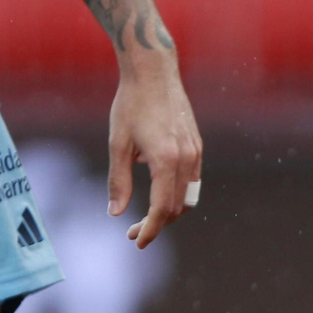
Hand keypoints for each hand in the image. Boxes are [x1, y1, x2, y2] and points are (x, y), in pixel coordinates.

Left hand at [107, 47, 201, 248]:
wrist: (154, 71)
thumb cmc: (131, 103)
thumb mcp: (118, 143)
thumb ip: (119, 181)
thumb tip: (115, 213)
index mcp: (165, 159)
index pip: (162, 208)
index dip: (150, 229)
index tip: (136, 242)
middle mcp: (186, 158)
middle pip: (177, 208)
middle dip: (157, 224)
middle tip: (132, 232)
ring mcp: (195, 152)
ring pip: (188, 197)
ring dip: (169, 212)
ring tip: (147, 217)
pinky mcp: (197, 146)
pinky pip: (191, 181)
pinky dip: (176, 194)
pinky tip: (157, 192)